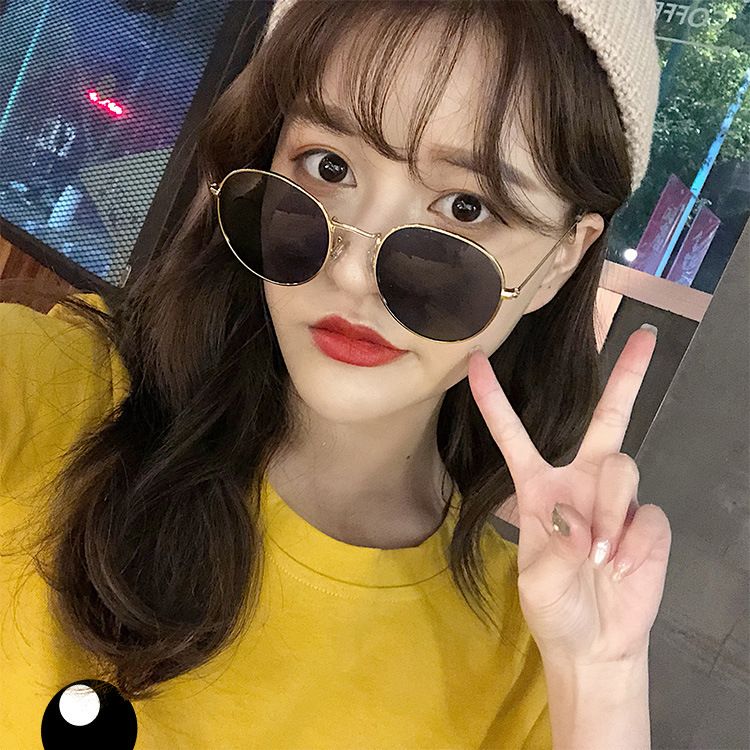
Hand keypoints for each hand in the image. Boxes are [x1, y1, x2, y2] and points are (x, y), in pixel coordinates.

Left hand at [468, 327, 670, 665]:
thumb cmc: (554, 606)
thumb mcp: (536, 582)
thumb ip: (555, 551)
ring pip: (622, 468)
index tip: (475, 360)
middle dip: (627, 377)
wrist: (595, 642)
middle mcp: (582, 480)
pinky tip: (622, 566)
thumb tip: (582, 521)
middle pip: (608, 418)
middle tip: (646, 337)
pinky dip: (631, 543)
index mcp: (538, 486)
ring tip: (600, 556)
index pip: (513, 434)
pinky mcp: (648, 522)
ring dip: (608, 512)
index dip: (493, 399)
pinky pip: (645, 515)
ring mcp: (618, 500)